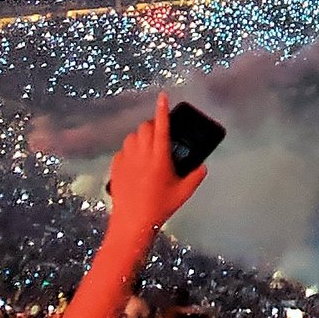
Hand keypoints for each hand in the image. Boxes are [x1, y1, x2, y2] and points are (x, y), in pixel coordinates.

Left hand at [106, 93, 205, 236]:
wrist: (132, 222)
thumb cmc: (160, 206)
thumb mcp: (183, 193)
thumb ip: (196, 177)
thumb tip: (203, 166)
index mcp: (160, 157)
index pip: (162, 126)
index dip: (162, 109)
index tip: (162, 95)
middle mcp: (142, 153)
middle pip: (145, 126)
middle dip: (152, 126)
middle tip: (159, 136)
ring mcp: (126, 159)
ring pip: (132, 136)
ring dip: (140, 137)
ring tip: (146, 149)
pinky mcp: (115, 167)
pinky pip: (122, 150)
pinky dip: (129, 151)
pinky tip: (134, 164)